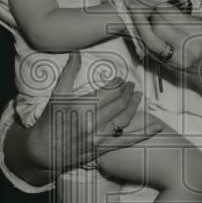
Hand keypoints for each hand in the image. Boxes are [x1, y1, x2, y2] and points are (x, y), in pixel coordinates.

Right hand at [24, 51, 162, 173]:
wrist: (43, 150)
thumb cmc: (50, 120)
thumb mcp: (57, 94)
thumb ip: (69, 73)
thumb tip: (76, 52)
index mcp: (83, 106)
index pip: (109, 91)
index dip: (118, 83)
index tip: (120, 79)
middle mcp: (93, 121)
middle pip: (119, 103)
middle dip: (128, 92)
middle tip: (131, 85)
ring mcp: (99, 137)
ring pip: (124, 118)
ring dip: (134, 106)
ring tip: (139, 96)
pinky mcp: (103, 149)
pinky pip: (127, 140)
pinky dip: (144, 133)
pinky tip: (157, 126)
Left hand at [132, 4, 201, 96]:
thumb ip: (185, 19)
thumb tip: (163, 7)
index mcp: (198, 33)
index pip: (169, 16)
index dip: (159, 6)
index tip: (157, 1)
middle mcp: (185, 47)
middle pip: (157, 27)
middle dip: (150, 15)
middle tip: (150, 9)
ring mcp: (174, 60)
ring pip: (149, 40)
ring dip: (142, 27)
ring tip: (141, 17)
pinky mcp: (167, 68)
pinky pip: (150, 50)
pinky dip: (144, 38)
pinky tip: (143, 30)